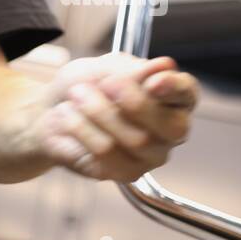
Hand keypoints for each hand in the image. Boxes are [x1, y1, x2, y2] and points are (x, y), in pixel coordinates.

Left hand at [34, 54, 199, 180]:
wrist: (52, 109)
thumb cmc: (87, 85)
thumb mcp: (107, 67)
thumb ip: (135, 69)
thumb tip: (166, 66)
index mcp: (175, 98)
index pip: (187, 93)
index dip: (174, 88)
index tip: (153, 82)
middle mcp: (172, 131)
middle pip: (170, 127)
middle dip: (133, 102)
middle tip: (104, 84)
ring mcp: (151, 156)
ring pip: (137, 140)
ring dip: (98, 112)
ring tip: (76, 97)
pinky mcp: (125, 173)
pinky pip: (107, 153)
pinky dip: (82, 130)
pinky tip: (71, 119)